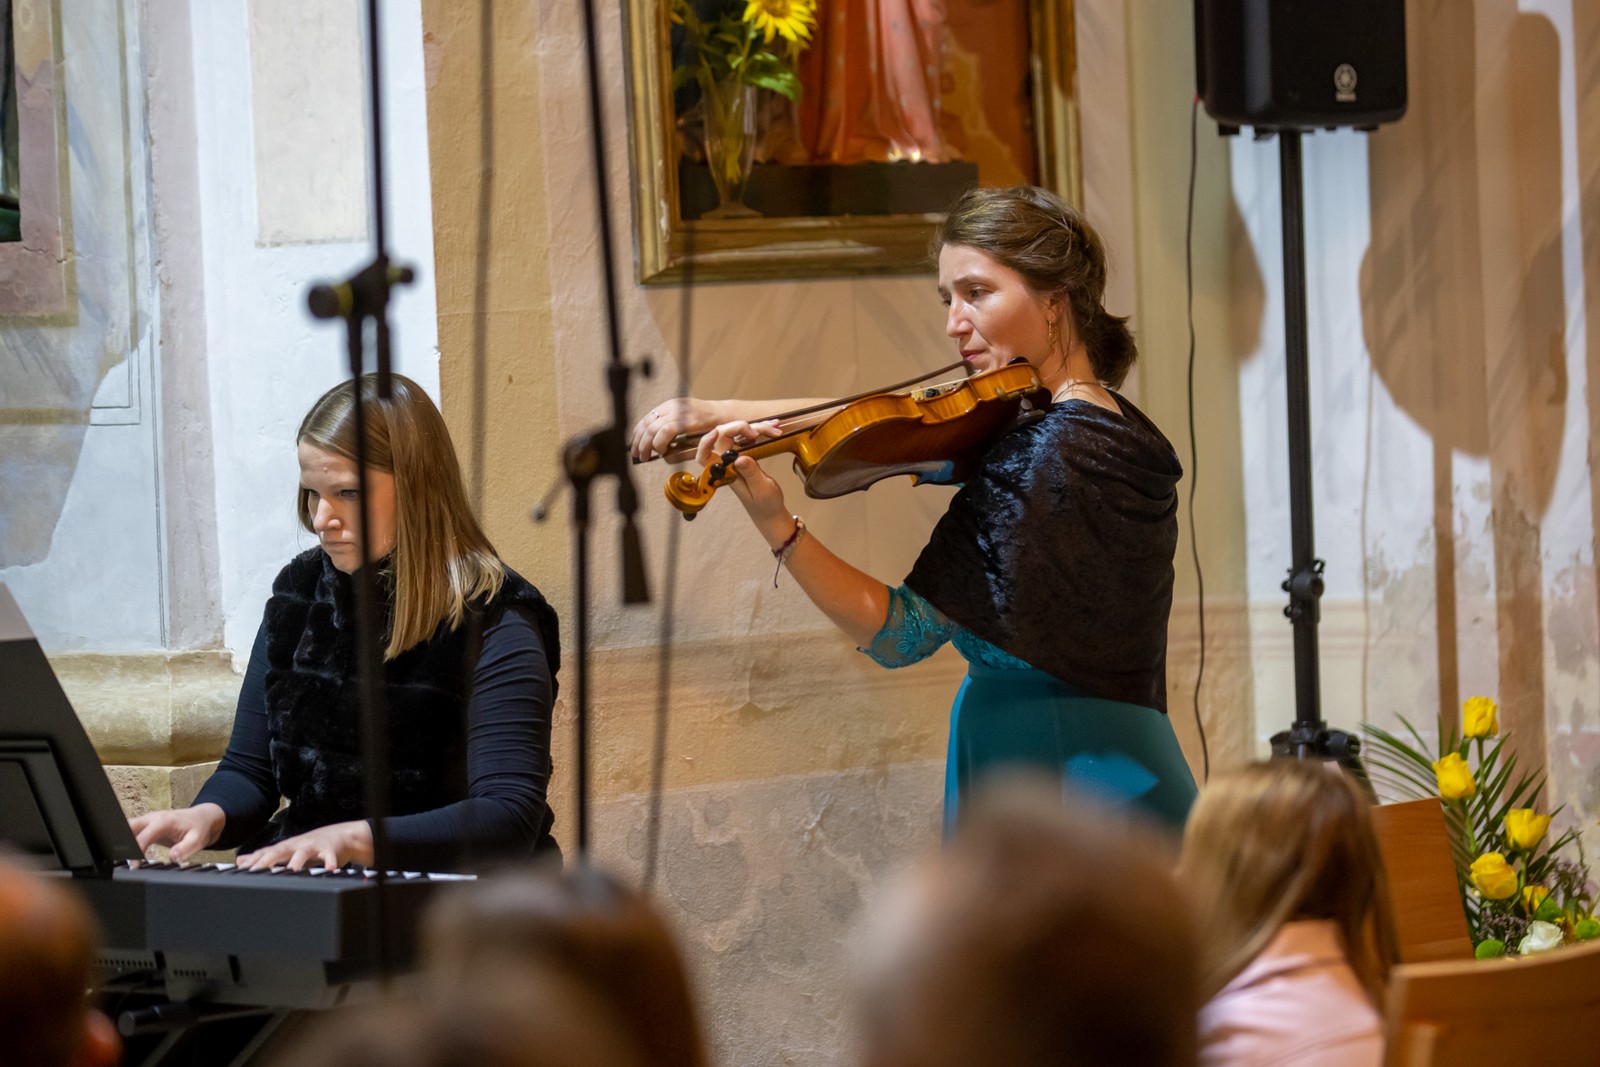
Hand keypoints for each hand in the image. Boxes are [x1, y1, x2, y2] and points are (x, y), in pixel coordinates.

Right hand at [129, 804, 225, 864]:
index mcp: (164, 821)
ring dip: (123, 841)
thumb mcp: (198, 840)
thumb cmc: (200, 828)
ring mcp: (149, 820)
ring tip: (123, 858)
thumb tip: (173, 857)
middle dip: (122, 842)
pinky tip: (129, 854)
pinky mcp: (148, 825)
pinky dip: (128, 841)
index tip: (135, 865)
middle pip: (129, 827)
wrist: (203, 818)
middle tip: (123, 859)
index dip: (136, 851)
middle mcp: (153, 818)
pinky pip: (132, 831)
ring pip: (128, 827)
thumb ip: (185, 848)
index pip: (143, 835)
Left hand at [236, 820, 374, 871]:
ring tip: (292, 870)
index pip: (265, 854)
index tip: (241, 872)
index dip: (253, 863)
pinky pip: (330, 856)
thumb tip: (241, 861)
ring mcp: (314, 847)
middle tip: (257, 872)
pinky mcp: (331, 850)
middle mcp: (297, 845)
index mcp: (285, 848)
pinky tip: (330, 869)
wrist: (340, 836)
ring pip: (304, 853)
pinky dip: (330, 862)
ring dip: (298, 860)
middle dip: (268, 861)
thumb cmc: (310, 846)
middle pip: (280, 851)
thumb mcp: (287, 850)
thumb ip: (264, 856)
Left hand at [631, 397, 725, 461]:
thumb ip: (672, 434)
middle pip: (646, 424)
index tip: (634, 445)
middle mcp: (672, 406)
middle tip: (637, 455)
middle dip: (638, 441)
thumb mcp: (686, 426)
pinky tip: (660, 450)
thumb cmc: (708, 426)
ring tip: (645, 456)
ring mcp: (679, 411)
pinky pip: (666, 431)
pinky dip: (660, 442)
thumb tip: (658, 450)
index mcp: (670, 406)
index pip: (646, 419)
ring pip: (653, 428)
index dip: (637, 433)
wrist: (727, 418)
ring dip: (646, 445)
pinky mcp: (687, 419)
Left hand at [698, 421, 792, 534]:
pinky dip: (761, 431)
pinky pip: (749, 437)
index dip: (705, 443)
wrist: (772, 511)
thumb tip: (740, 458)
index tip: (715, 433)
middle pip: (724, 436)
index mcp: (725, 473)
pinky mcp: (747, 454)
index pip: (705, 456)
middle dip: (740, 428)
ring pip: (739, 434)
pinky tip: (773, 428)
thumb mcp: (761, 490)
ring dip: (756, 428)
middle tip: (758, 432)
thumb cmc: (765, 505)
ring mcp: (736, 458)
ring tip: (775, 429)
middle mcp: (727, 463)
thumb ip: (751, 473)